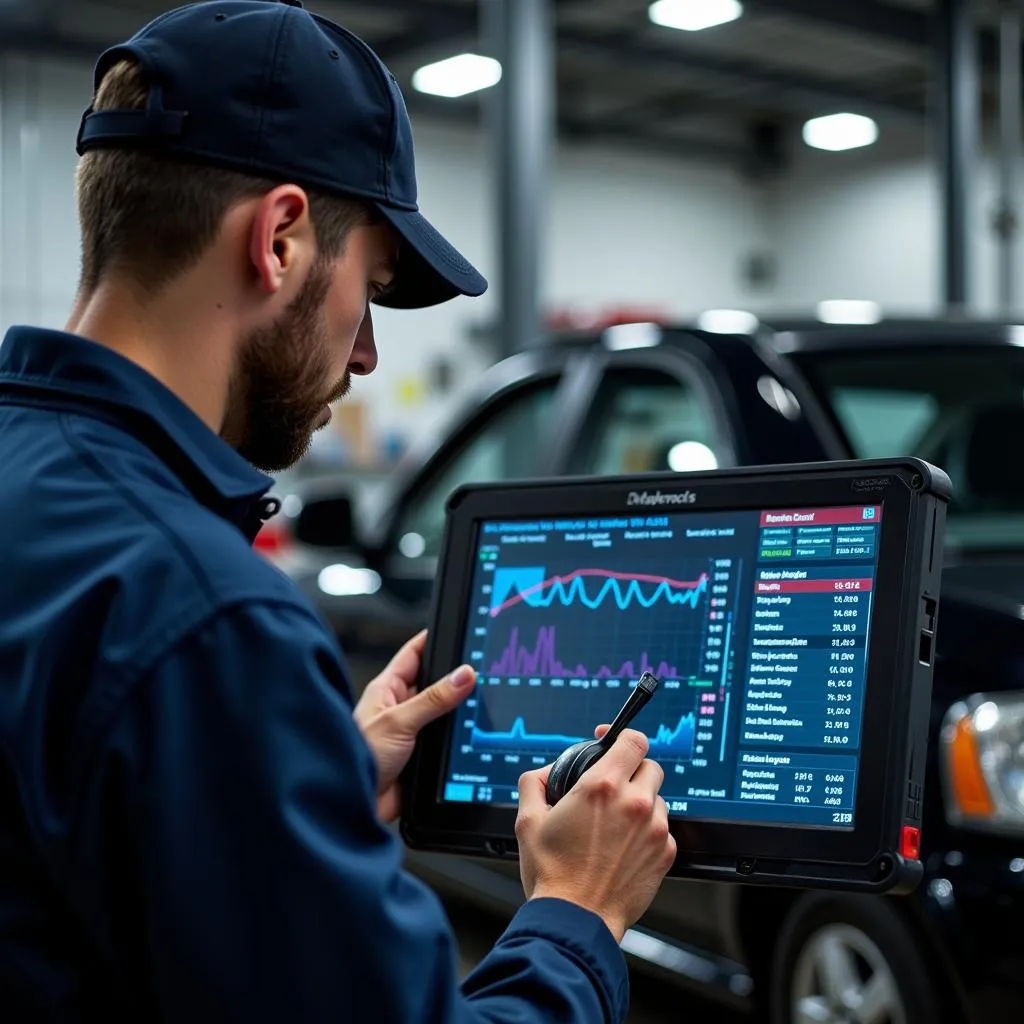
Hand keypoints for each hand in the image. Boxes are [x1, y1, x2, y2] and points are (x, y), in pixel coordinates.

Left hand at [354, 630, 475, 822]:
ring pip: (442, 714)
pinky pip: (444, 742)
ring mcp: (410, 732)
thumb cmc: (356, 757)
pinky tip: (471, 737)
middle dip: (454, 679)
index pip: (414, 654)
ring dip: (457, 713)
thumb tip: (463, 674)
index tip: (457, 629)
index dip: (434, 640)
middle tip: (481, 669)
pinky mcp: (419, 757)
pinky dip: (456, 740)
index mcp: (386, 690)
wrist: (351, 805)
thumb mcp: (398, 721)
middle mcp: (398, 708)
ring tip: (481, 703)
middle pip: (434, 684)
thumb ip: (433, 698)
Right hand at [515, 726, 675, 942]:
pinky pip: (663, 829)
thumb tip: (544, 772)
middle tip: (613, 788)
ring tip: (615, 825)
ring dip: (641, 803)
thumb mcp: (528, 820)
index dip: (622, 738)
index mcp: (602, 787)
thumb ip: (535, 782)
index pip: (633, 741)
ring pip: (658, 798)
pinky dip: (647, 832)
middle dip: (632, 771)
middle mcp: (634, 803)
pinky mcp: (666, 854)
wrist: (575, 920)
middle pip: (650, 766)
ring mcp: (654, 829)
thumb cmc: (552, 874)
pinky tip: (624, 847)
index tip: (612, 744)